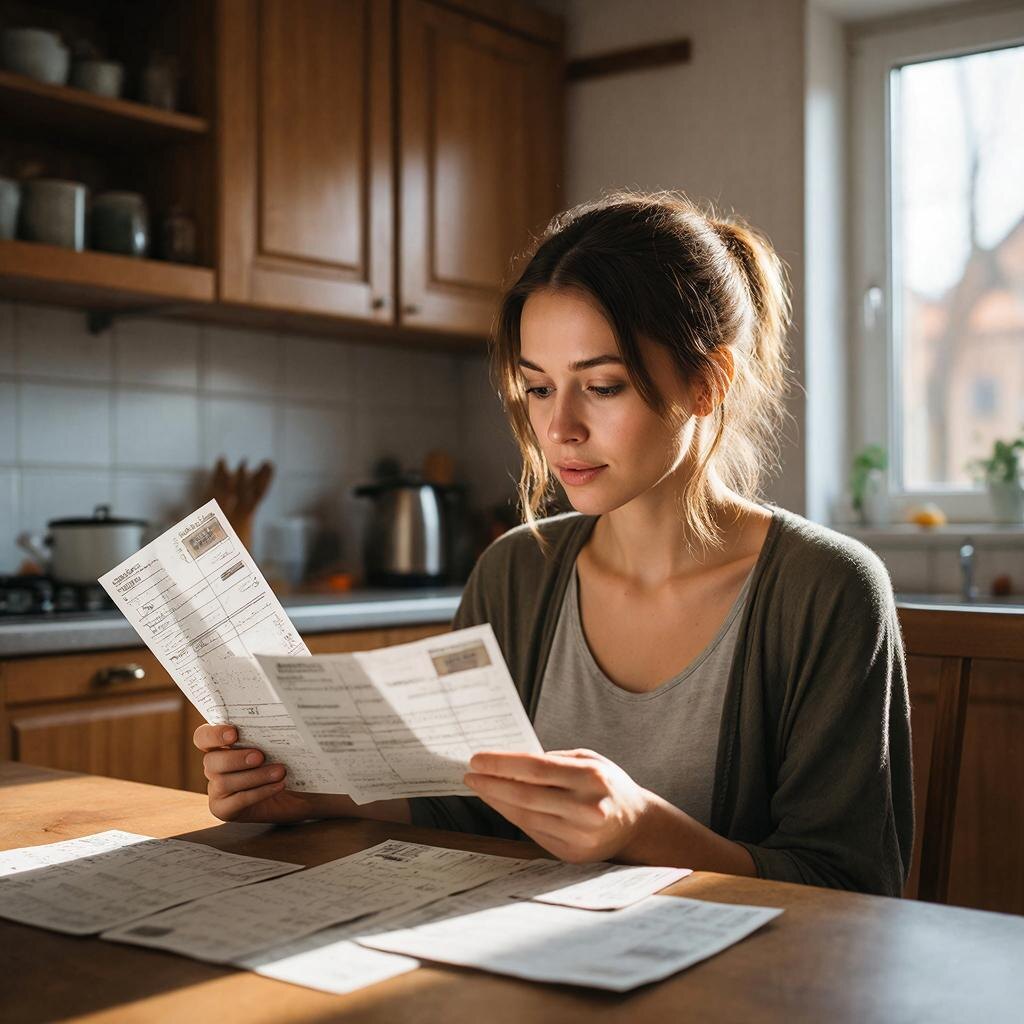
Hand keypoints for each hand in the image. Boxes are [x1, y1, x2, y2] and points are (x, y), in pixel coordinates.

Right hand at [194, 723, 320, 823]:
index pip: (203, 737)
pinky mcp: (225, 809)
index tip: (233, 733)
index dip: (214, 734)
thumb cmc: (287, 761)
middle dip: (236, 758)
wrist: (299, 792)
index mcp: (221, 744)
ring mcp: (218, 790)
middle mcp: (215, 766)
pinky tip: (279, 786)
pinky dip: (259, 792)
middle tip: (260, 756)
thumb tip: (283, 718)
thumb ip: (272, 732)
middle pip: (211, 761)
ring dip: (254, 776)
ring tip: (279, 772)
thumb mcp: (281, 743)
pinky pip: (237, 801)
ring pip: (224, 782)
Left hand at [464, 748, 652, 862]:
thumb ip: (552, 760)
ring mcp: (579, 834)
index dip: (502, 764)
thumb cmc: (606, 784)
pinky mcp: (572, 853)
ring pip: (525, 816)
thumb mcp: (588, 760)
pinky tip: (500, 804)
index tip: (477, 759)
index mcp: (591, 777)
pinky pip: (532, 832)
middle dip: (492, 784)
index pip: (535, 768)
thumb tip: (508, 762)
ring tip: (480, 787)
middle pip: (525, 795)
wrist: (635, 824)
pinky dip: (512, 817)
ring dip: (497, 801)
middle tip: (471, 774)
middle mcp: (586, 807)